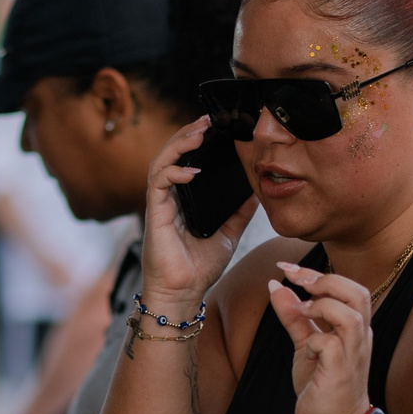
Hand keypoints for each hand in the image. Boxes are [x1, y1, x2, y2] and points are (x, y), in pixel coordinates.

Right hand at [139, 118, 254, 317]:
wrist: (183, 293)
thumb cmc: (199, 268)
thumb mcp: (228, 234)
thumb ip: (239, 212)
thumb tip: (257, 191)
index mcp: (183, 200)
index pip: (185, 161)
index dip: (196, 141)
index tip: (214, 128)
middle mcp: (169, 198)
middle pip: (171, 155)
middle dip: (187, 134)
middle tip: (207, 120)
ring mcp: (160, 204)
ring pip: (161, 162)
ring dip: (178, 144)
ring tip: (198, 132)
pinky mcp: (155, 214)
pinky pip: (158, 183)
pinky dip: (173, 171)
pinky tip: (190, 169)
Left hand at [268, 262, 375, 413]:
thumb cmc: (323, 387)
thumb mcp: (305, 345)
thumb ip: (293, 316)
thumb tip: (275, 286)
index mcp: (354, 328)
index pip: (347, 288)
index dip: (316, 273)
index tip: (285, 267)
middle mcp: (360, 338)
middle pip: (358, 292)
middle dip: (325, 280)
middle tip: (296, 281)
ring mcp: (354, 354)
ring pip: (351, 314)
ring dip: (323, 305)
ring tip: (302, 310)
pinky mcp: (341, 371)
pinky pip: (331, 343)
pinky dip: (315, 338)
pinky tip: (306, 349)